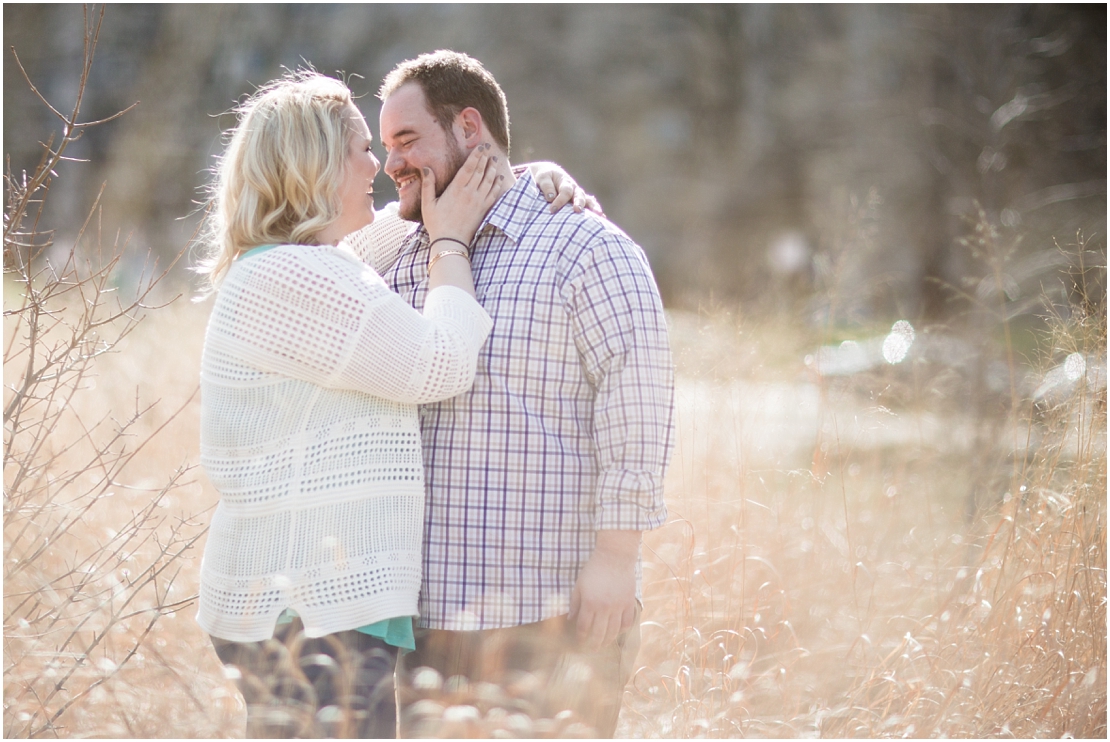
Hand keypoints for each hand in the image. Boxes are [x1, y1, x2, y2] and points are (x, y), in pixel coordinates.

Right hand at [422, 143, 506, 243]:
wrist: (451, 242)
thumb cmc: (437, 223)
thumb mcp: (428, 204)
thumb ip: (428, 184)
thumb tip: (426, 168)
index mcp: (456, 189)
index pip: (468, 168)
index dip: (476, 156)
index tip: (480, 146)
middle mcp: (469, 193)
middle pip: (480, 171)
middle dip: (485, 158)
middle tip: (488, 147)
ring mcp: (478, 202)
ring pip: (488, 181)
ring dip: (492, 169)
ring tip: (494, 159)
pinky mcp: (483, 210)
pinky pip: (493, 194)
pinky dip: (497, 185)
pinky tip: (499, 178)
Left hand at [528, 162, 604, 215]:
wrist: (549, 175)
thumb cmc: (544, 177)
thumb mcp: (543, 178)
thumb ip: (546, 186)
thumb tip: (550, 197)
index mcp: (565, 182)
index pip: (565, 192)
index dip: (559, 201)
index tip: (552, 209)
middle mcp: (574, 189)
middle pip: (579, 195)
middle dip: (579, 203)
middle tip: (577, 210)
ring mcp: (579, 195)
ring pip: (588, 200)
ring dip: (593, 207)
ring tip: (598, 215)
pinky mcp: (580, 201)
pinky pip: (590, 205)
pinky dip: (596, 210)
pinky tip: (602, 219)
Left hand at [568, 530, 639, 648]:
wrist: (614, 557)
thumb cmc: (593, 569)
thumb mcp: (579, 585)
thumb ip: (575, 603)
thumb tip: (570, 619)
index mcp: (590, 603)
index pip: (584, 627)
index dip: (581, 637)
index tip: (579, 641)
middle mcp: (605, 608)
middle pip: (599, 634)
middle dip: (594, 644)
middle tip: (591, 650)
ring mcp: (618, 607)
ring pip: (614, 631)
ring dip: (608, 640)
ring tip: (604, 644)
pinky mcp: (629, 603)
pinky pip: (627, 622)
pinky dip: (622, 629)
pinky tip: (617, 631)